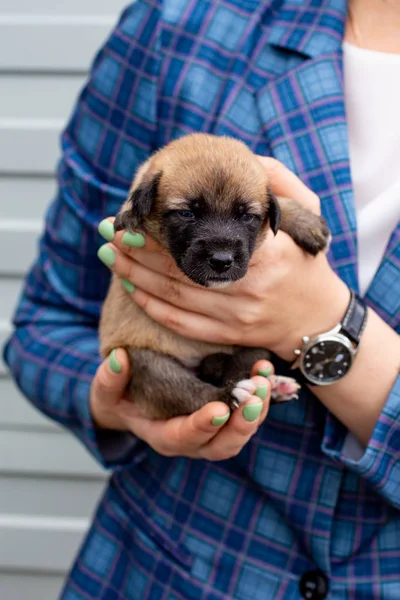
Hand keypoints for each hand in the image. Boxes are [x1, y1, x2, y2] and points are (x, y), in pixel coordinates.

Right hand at [90, 349, 272, 459]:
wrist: (134, 402)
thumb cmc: (119, 396)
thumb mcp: (106, 389)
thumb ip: (109, 379)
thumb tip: (118, 360)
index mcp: (163, 436)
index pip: (184, 437)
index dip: (202, 426)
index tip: (219, 409)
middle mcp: (192, 440)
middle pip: (222, 444)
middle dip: (241, 423)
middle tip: (255, 396)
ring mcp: (213, 430)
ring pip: (241, 431)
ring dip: (258, 409)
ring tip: (265, 379)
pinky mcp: (227, 414)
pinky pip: (248, 412)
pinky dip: (261, 395)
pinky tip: (266, 369)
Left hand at [98, 158, 349, 360]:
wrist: (317, 318)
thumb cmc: (306, 263)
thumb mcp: (307, 214)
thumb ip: (281, 181)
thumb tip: (249, 157)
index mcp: (264, 252)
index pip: (201, 241)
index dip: (158, 232)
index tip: (130, 218)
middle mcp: (247, 286)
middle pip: (178, 270)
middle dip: (137, 252)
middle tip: (109, 235)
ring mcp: (236, 316)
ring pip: (174, 297)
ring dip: (136, 278)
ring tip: (111, 257)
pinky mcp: (229, 335)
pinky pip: (182, 325)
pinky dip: (153, 308)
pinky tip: (132, 291)